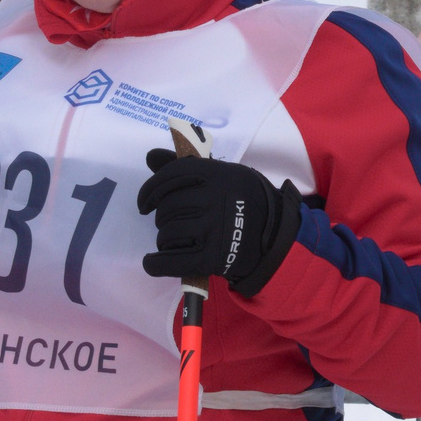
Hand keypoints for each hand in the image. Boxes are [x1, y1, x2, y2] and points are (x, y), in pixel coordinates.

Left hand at [137, 151, 299, 295]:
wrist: (274, 235)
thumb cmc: (243, 201)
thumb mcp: (223, 175)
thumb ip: (184, 166)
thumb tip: (150, 157)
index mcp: (217, 174)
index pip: (170, 176)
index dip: (150, 191)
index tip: (145, 203)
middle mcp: (215, 199)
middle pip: (167, 207)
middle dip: (163, 217)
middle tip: (172, 223)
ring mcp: (213, 229)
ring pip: (167, 233)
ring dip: (164, 239)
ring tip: (174, 240)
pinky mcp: (211, 258)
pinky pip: (170, 261)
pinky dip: (156, 264)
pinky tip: (151, 262)